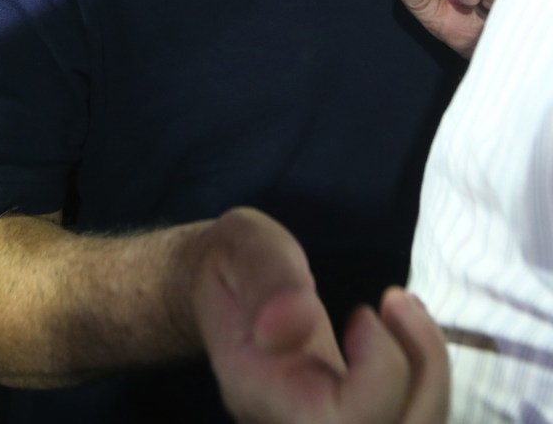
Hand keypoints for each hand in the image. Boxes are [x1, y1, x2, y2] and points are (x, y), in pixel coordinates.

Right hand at [193, 208, 447, 423]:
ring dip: (432, 376)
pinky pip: (410, 418)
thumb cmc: (234, 263)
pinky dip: (427, 378)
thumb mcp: (242, 247)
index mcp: (260, 392)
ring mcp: (323, 423)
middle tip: (398, 302)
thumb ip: (266, 279)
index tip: (365, 312)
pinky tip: (408, 329)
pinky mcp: (353, 414)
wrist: (221, 286)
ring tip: (405, 309)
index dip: (381, 374)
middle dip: (424, 376)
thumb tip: (291, 324)